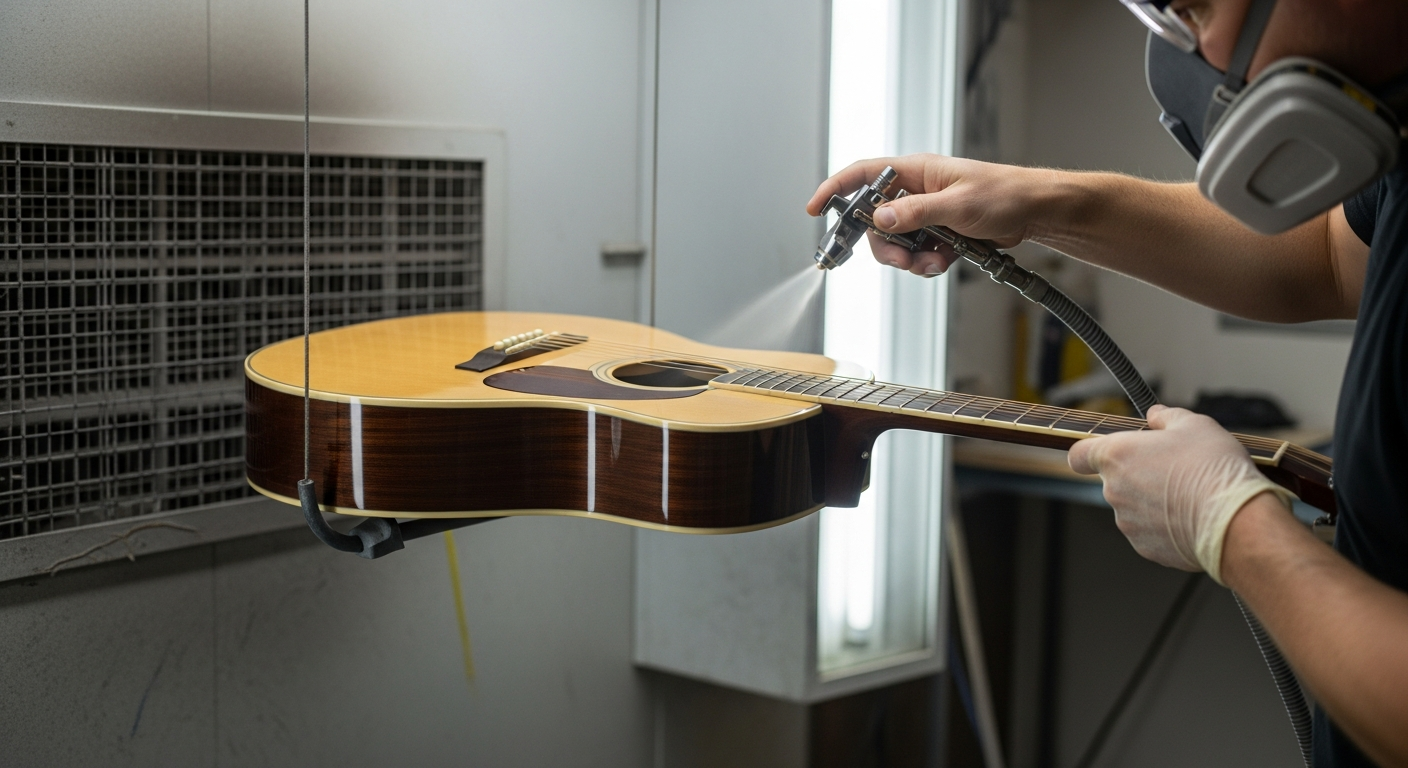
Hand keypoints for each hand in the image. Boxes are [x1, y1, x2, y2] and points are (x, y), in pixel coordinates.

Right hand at [806, 154, 1065, 276]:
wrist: (1036, 212)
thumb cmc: (1005, 193)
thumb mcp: (957, 204)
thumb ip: (915, 212)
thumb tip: (880, 218)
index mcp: (916, 172)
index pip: (863, 174)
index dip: (835, 189)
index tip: (815, 209)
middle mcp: (916, 191)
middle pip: (875, 220)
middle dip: (885, 246)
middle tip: (902, 260)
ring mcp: (926, 213)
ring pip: (895, 242)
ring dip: (908, 259)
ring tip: (932, 263)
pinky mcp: (938, 233)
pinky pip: (916, 252)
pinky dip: (925, 263)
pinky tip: (943, 263)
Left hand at [1067, 405, 1294, 583]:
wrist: (1234, 521)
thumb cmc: (1213, 468)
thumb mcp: (1194, 424)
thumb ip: (1167, 417)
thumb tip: (1155, 415)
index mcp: (1117, 456)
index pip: (1079, 455)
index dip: (1089, 453)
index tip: (1103, 453)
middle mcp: (1114, 491)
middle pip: (1115, 480)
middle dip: (1138, 475)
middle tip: (1174, 470)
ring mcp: (1128, 522)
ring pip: (1134, 507)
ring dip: (1153, 501)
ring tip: (1190, 496)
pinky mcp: (1145, 547)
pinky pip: (1150, 531)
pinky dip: (1165, 526)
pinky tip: (1193, 518)